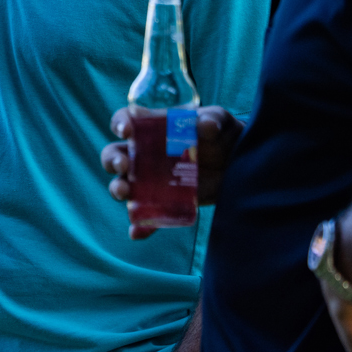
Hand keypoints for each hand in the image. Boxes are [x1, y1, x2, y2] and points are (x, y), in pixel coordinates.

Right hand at [102, 106, 242, 238]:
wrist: (239, 166)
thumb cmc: (225, 136)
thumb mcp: (222, 123)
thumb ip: (214, 120)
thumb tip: (204, 125)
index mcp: (154, 129)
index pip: (127, 122)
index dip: (120, 124)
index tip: (127, 131)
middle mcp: (146, 155)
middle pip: (115, 155)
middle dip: (112, 160)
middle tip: (123, 166)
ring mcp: (152, 181)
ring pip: (123, 185)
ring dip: (117, 189)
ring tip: (124, 193)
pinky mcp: (164, 203)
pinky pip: (146, 216)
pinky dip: (140, 226)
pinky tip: (136, 232)